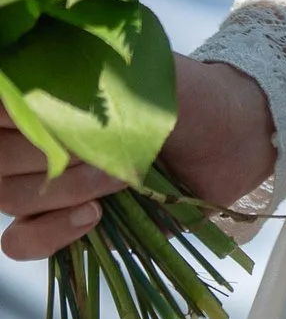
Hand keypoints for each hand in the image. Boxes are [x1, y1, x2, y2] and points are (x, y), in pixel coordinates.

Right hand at [0, 58, 277, 257]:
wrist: (230, 144)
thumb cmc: (186, 99)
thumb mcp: (142, 78)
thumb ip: (88, 79)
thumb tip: (34, 78)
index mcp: (44, 88)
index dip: (15, 114)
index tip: (53, 116)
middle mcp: (34, 134)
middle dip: (47, 154)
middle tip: (102, 148)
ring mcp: (43, 181)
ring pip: (7, 195)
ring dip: (64, 189)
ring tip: (119, 177)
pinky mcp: (59, 224)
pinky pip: (18, 241)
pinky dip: (48, 233)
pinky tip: (94, 217)